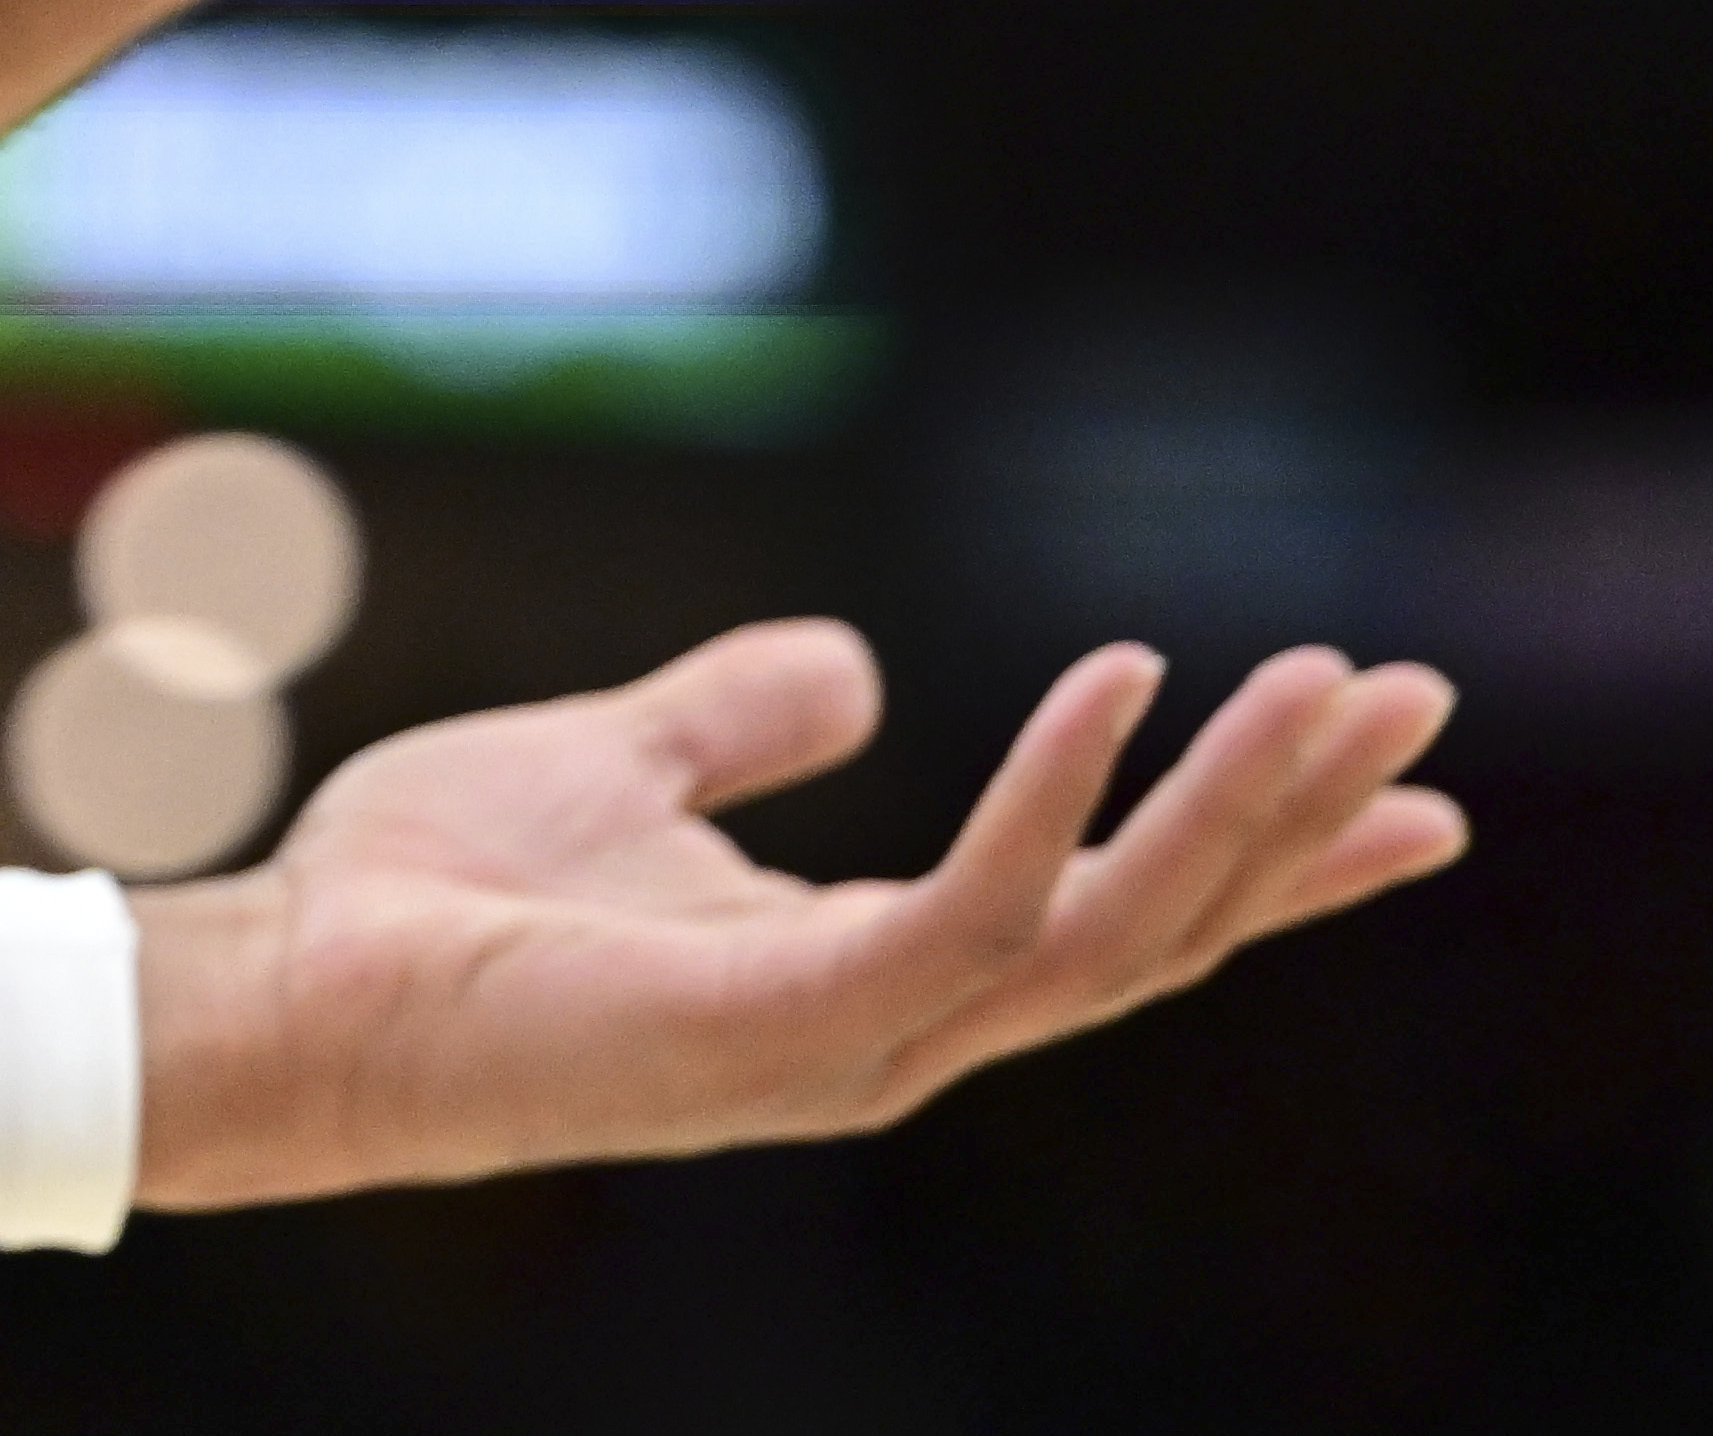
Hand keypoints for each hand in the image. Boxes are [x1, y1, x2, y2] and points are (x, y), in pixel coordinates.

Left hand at [124, 619, 1466, 1205]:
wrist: (294, 984)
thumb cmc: (433, 895)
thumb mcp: (623, 761)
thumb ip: (740, 718)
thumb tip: (855, 671)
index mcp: (873, 964)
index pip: (1115, 908)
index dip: (1262, 849)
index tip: (1408, 784)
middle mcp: (893, 1021)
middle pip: (1154, 927)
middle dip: (1296, 823)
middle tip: (1418, 701)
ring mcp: (853, 1041)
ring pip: (1108, 933)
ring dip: (1232, 809)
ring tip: (1332, 684)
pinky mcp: (792, 1031)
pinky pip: (972, 918)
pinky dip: (1054, 799)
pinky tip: (1118, 682)